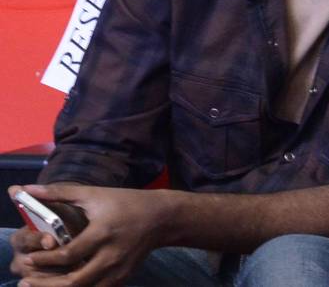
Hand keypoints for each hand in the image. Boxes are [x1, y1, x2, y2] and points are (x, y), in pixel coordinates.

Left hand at [9, 183, 168, 286]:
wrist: (162, 217)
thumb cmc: (127, 202)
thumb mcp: (94, 194)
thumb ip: (60, 193)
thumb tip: (27, 190)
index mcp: (103, 233)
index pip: (68, 254)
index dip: (44, 260)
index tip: (28, 259)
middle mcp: (111, 255)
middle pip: (74, 281)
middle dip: (47, 285)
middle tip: (26, 282)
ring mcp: (119, 270)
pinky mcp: (123, 277)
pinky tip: (66, 286)